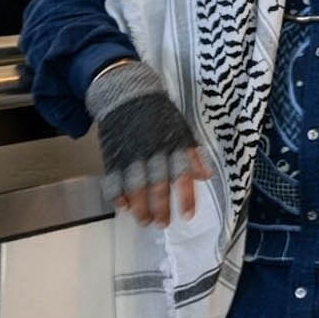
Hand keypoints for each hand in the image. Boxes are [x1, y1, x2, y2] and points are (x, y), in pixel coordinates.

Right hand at [85, 60, 210, 227]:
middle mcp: (153, 151)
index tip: (187, 215)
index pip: (182, 174)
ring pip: (135, 187)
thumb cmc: (159, 114)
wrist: (127, 93)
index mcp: (173, 144)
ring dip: (140, 208)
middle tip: (161, 224)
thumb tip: (206, 176)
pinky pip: (113, 180)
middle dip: (160, 209)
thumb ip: (193, 154)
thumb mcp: (181, 129)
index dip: (185, 197)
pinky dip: (117, 195)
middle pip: (157, 186)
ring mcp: (130, 154)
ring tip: (144, 221)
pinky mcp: (112, 155)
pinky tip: (123, 207)